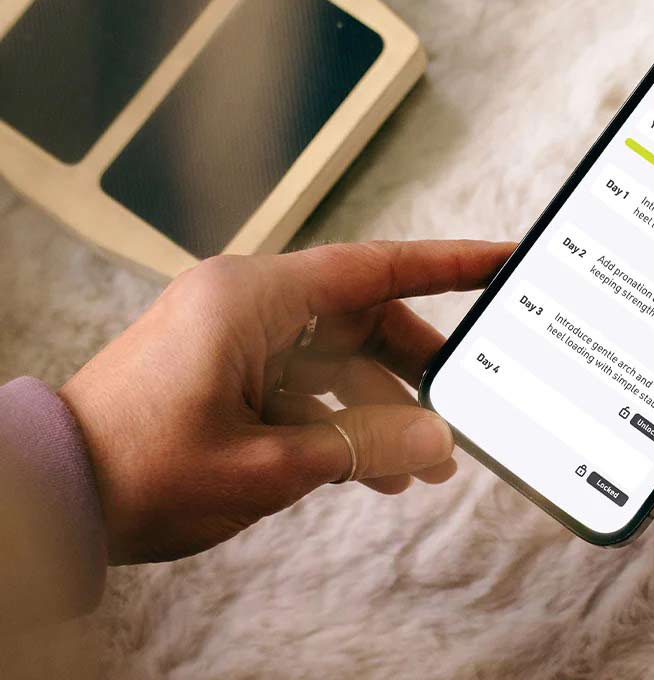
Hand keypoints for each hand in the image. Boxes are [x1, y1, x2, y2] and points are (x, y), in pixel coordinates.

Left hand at [58, 240, 513, 564]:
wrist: (52, 494)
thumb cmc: (140, 470)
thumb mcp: (266, 465)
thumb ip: (361, 447)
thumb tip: (437, 442)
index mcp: (253, 299)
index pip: (374, 267)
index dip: (446, 265)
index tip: (499, 260)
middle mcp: (247, 301)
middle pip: (360, 315)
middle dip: (414, 365)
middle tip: (462, 409)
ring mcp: (234, 331)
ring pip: (334, 352)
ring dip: (377, 403)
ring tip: (421, 466)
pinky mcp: (225, 362)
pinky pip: (301, 376)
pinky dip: (337, 414)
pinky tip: (370, 466)